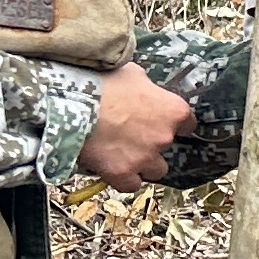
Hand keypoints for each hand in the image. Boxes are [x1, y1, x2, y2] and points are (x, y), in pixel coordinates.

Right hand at [82, 61, 194, 188]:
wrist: (72, 103)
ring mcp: (145, 157)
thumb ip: (146, 86)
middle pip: (167, 147)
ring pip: (155, 170)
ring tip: (122, 154)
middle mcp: (164, 136)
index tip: (160, 123)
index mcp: (173, 110)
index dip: (172, 124)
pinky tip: (112, 168)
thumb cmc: (101, 83)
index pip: (187, 124)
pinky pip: (131, 184)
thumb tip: (143, 87)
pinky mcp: (123, 173)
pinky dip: (123, 178)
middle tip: (130, 135)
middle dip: (152, 143)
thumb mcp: (132, 74)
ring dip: (143, 164)